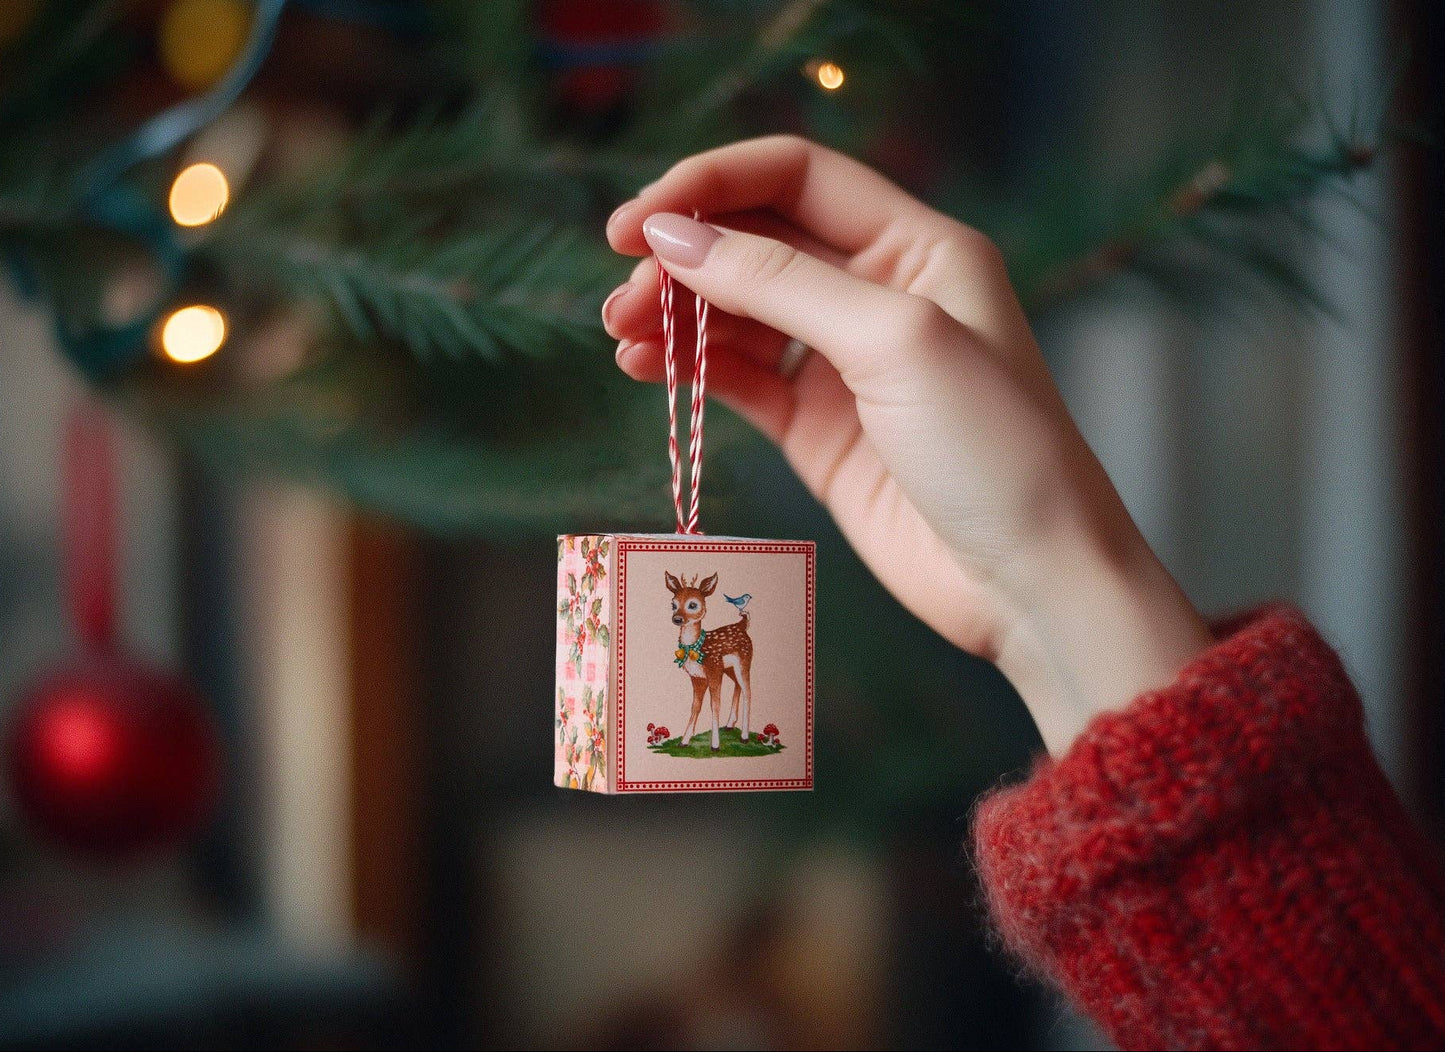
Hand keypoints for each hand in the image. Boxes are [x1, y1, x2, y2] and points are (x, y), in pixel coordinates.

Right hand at [604, 136, 1210, 753]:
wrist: (1030, 582)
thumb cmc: (994, 450)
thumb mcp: (893, 341)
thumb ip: (781, 283)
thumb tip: (674, 238)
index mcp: (917, 246)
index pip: (795, 177)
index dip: (710, 185)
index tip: (636, 223)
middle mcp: (879, 292)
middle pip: (757, 242)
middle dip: (684, 256)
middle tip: (622, 294)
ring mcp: (844, 365)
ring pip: (739, 312)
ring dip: (676, 314)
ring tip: (622, 336)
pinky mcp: (818, 430)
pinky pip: (739, 378)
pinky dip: (690, 367)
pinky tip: (646, 368)